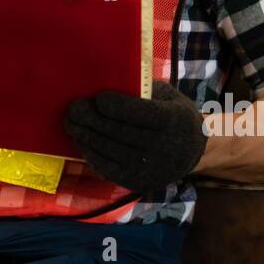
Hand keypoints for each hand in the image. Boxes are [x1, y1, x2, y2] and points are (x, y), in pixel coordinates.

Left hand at [64, 80, 207, 192]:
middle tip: (73, 108)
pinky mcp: (137, 183)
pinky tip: (80, 141)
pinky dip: (90, 154)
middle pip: (118, 132)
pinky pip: (107, 168)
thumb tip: (105, 80)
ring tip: (71, 123)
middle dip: (91, 119)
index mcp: (171, 120)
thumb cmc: (172, 114)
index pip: (138, 113)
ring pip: (109, 150)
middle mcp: (161, 147)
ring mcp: (149, 168)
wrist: (192, 151)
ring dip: (85, 136)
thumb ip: (141, 90)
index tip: (99, 98)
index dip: (115, 105)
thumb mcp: (166, 95)